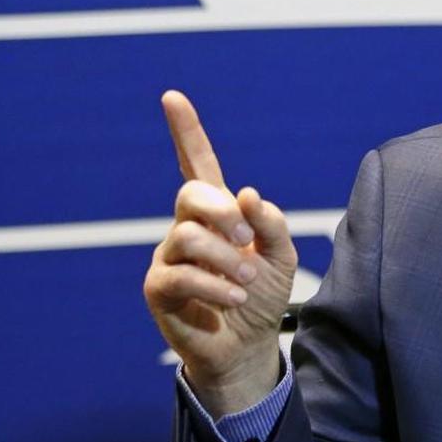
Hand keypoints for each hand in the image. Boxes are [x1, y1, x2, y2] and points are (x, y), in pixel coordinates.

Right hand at [144, 90, 297, 416]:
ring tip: (246, 283)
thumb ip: (272, 222)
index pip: (197, 163)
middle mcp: (187, 227)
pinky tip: (233, 299)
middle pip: (190, 194)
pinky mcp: (159, 288)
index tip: (172, 96)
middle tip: (248, 241)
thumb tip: (248, 194)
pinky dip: (213, 286)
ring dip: (225, 258)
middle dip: (222, 212)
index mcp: (218, 211)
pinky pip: (179, 275)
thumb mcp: (282, 255)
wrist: (251, 345)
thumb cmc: (264, 296)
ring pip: (186, 235)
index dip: (186, 131)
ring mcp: (169, 256)